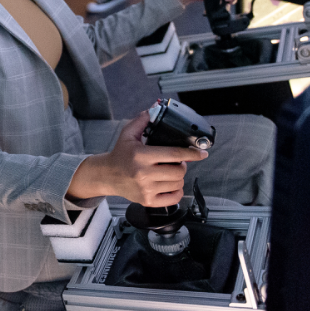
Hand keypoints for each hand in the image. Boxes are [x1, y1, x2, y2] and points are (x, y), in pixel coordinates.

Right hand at [67, 114, 206, 205]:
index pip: (174, 154)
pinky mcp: (148, 200)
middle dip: (182, 165)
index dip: (192, 153)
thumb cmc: (120, 155)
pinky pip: (173, 199)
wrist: (107, 175)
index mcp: (141, 155)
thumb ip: (142, 121)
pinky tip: (170, 185)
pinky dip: (176, 192)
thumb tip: (154, 110)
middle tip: (176, 162)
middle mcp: (144, 173)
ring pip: (177, 184)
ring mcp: (146, 189)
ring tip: (170, 172)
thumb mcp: (127, 135)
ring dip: (178, 178)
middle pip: (179, 171)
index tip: (202, 153)